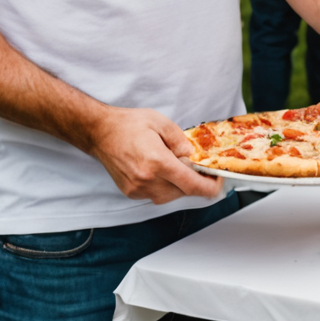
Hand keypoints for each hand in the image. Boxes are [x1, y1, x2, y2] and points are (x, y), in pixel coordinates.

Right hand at [86, 106, 221, 203]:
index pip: (190, 184)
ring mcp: (137, 189)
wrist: (100, 133)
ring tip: (180, 168)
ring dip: (180, 186)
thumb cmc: (129, 124)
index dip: (208, 187)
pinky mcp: (131, 192)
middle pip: (182, 192)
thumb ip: (181, 142)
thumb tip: (194, 157)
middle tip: (203, 170)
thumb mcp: (162, 123)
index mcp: (156, 162)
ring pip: (169, 197)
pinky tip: (164, 172)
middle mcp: (146, 180)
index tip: (218, 183)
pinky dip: (166, 187)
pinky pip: (156, 196)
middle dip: (196, 183)